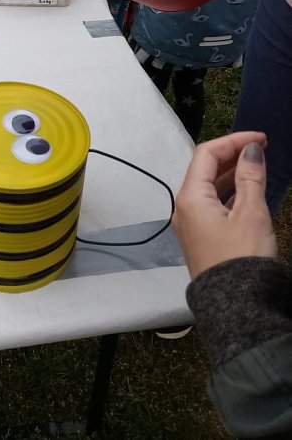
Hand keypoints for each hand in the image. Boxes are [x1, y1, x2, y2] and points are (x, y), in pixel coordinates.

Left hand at [172, 132, 275, 279]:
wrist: (237, 307)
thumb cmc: (243, 258)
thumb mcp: (251, 213)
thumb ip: (250, 177)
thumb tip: (251, 149)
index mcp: (190, 197)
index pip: (207, 154)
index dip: (233, 141)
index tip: (260, 138)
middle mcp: (184, 208)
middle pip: (205, 169)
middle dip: (232, 155)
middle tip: (261, 149)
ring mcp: (191, 223)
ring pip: (210, 187)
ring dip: (232, 173)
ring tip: (258, 166)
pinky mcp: (201, 237)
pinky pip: (213, 204)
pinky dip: (230, 192)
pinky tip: (249, 190)